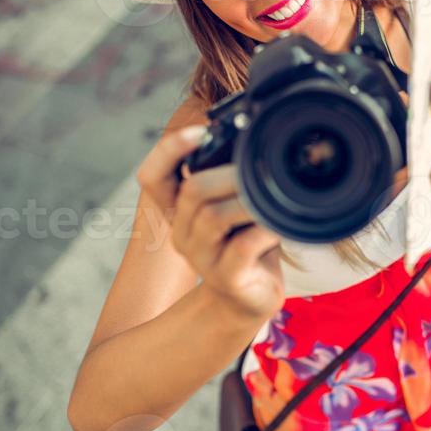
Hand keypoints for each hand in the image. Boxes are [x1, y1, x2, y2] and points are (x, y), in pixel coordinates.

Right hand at [136, 126, 285, 319]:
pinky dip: (263, 230)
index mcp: (178, 211)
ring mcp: (201, 258)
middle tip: (258, 166)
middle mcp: (182, 233)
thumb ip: (233, 178)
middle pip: (191, 191)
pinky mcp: (226, 278)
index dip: (169, 150)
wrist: (249, 299)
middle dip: (228, 173)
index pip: (152, 177)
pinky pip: (241, 247)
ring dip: (247, 201)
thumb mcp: (235, 207)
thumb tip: (255, 137)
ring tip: (270, 196)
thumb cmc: (247, 245)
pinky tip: (279, 225)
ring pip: (213, 217)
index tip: (201, 131)